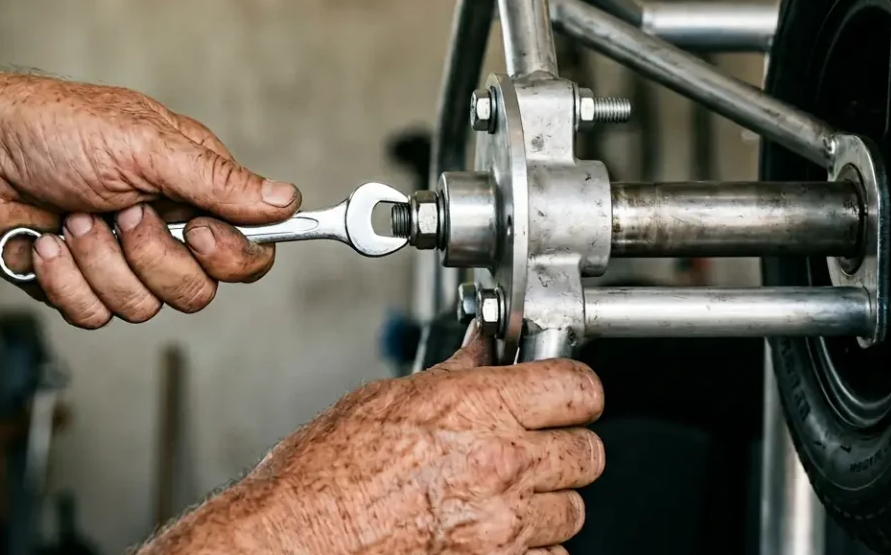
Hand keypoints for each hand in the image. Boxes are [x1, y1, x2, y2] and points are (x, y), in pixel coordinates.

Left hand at [0, 71, 300, 327]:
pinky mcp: (81, 288)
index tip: (195, 228)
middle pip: (199, 289)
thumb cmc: (52, 128)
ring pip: (144, 307)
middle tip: (122, 212)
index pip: (248, 249)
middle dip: (151, 255)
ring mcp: (122, 262)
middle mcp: (164, 229)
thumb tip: (286, 199)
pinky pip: (95, 316)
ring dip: (101, 262)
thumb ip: (217, 181)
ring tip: (73, 217)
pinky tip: (48, 243)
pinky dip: (66, 281)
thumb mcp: (145, 144)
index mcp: (192, 189)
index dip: (229, 253)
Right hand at [141, 327, 604, 554]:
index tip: (562, 393)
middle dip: (566, 446)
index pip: (578, 388)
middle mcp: (502, 464)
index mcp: (478, 407)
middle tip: (535, 443)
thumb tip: (480, 354)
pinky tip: (494, 529)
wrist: (302, 535)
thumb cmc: (325, 473)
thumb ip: (450, 377)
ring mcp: (505, 523)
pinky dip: (531, 545)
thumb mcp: (385, 400)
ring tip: (507, 493)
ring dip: (549, 501)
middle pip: (589, 452)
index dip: (573, 389)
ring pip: (574, 511)